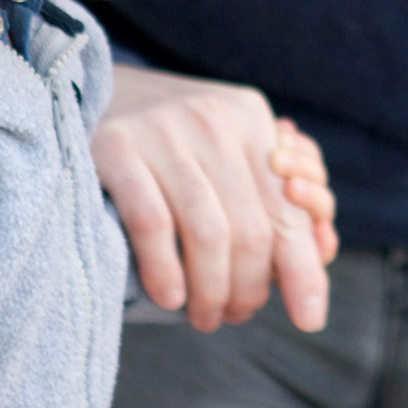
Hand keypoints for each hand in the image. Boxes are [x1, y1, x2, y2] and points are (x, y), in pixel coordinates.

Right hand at [90, 66, 338, 332]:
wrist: (86, 88)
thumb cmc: (168, 141)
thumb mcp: (225, 150)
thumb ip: (270, 198)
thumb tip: (321, 255)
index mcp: (251, 119)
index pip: (289, 210)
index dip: (303, 269)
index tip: (309, 319)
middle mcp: (215, 119)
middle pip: (252, 230)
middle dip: (248, 289)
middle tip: (231, 316)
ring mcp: (164, 130)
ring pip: (208, 233)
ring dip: (211, 291)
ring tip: (204, 316)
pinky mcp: (115, 147)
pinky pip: (152, 223)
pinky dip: (165, 270)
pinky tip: (169, 298)